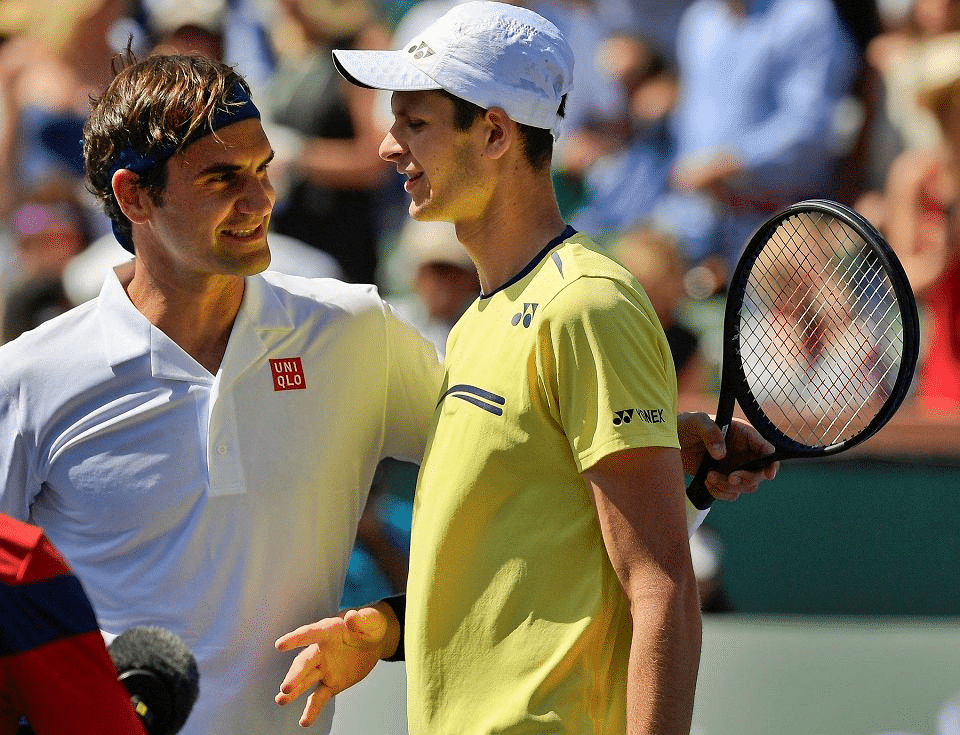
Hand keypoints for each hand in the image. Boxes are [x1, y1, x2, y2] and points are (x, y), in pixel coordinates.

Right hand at [274, 604, 395, 726]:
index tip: (280, 645)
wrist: (374, 643)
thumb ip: (361, 620)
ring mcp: (324, 668)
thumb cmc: (370, 626)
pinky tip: (304, 722)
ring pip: (306, 680)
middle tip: (286, 687)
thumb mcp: (371, 621)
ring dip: (294, 691)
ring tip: (281, 701)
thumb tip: (351, 616)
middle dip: (295, 674)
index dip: (296, 638)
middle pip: (305, 662)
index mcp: (328, 631)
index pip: (310, 634)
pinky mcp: (330, 684)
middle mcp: (321, 650)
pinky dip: (312, 709)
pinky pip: (319, 697)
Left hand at [678, 412, 777, 501]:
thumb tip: (721, 455)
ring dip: (728, 487)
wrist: (670, 441)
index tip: (768, 474)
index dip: (771, 463)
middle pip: (759, 473)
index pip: (766, 450)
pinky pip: (730, 494)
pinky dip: (719, 493)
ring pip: (745, 486)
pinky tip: (706, 482)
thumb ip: (710, 432)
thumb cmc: (686, 425)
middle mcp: (743, 453)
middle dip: (746, 479)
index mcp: (743, 435)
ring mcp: (733, 468)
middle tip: (730, 478)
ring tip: (709, 477)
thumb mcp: (696, 422)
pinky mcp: (722, 480)